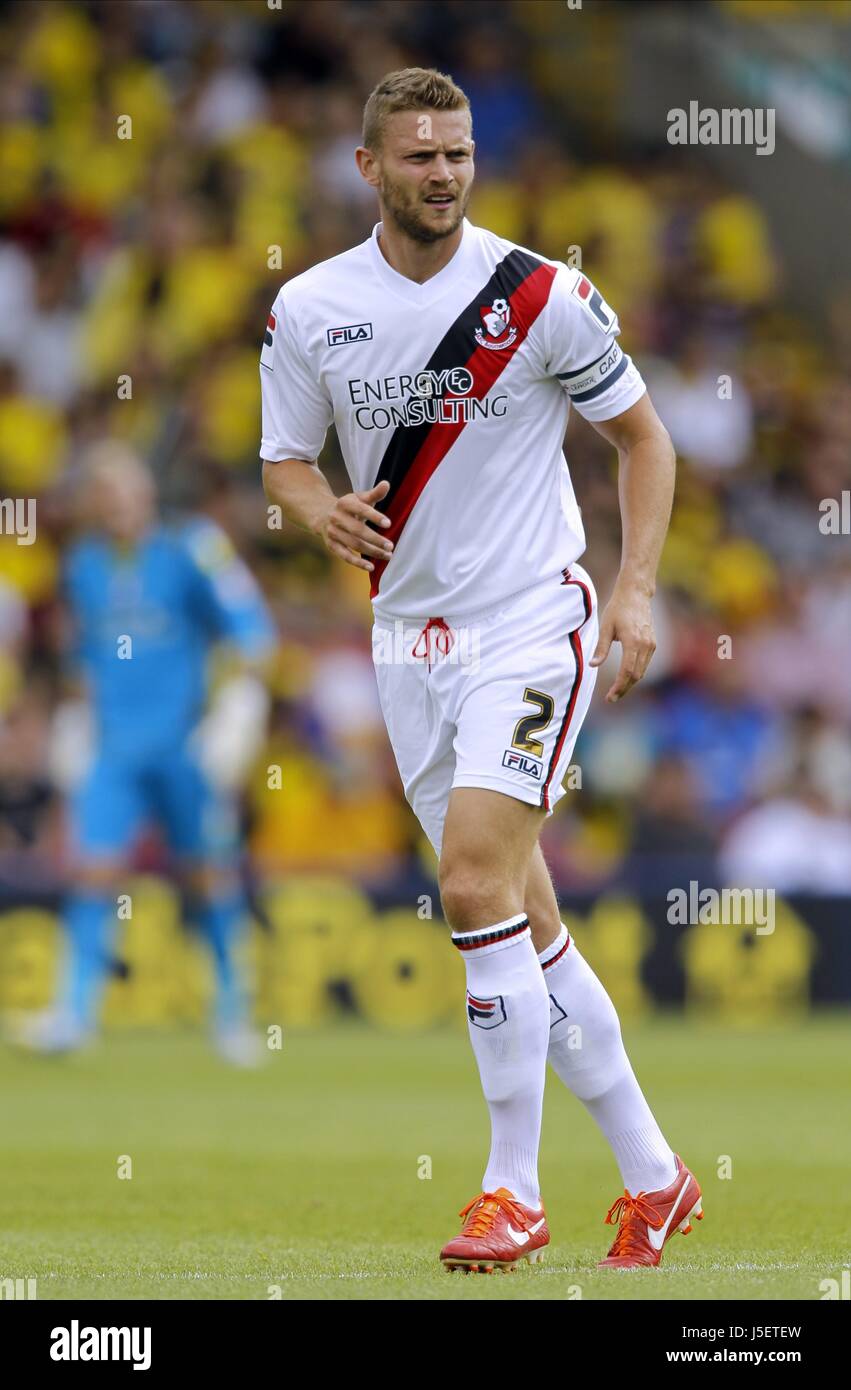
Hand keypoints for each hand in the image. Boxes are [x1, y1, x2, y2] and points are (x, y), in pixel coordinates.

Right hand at [318, 480, 392, 571]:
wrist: (322, 515)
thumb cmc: (348, 507)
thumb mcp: (359, 498)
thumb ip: (374, 494)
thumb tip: (387, 484)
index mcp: (344, 503)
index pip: (361, 509)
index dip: (374, 516)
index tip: (389, 524)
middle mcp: (336, 518)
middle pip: (358, 530)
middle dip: (375, 539)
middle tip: (391, 545)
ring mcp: (333, 533)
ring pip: (354, 544)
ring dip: (371, 551)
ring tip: (388, 555)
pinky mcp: (332, 545)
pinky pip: (345, 556)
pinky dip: (358, 563)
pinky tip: (371, 566)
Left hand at [590, 582, 655, 702]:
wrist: (636, 594)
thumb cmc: (618, 608)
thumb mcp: (605, 627)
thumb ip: (601, 648)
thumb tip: (593, 666)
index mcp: (633, 641)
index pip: (627, 672)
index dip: (618, 687)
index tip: (610, 697)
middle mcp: (645, 645)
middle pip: (636, 676)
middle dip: (624, 689)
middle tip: (611, 698)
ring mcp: (651, 645)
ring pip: (642, 671)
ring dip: (630, 683)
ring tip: (616, 691)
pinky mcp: (652, 643)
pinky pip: (644, 664)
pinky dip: (635, 673)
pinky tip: (625, 678)